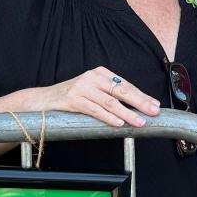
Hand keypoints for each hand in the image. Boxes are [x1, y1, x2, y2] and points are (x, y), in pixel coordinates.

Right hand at [39, 66, 159, 127]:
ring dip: (127, 113)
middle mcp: (92, 77)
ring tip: (139, 122)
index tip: (154, 105)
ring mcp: (82, 88)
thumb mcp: (92, 92)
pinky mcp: (72, 100)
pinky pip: (94, 109)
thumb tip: (135, 108)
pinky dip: (108, 117)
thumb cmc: (71, 98)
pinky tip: (118, 123)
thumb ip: (110, 96)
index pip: (125, 85)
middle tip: (153, 112)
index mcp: (100, 73)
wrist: (42, 100)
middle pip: (121, 91)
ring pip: (110, 102)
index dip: (141, 95)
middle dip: (140, 102)